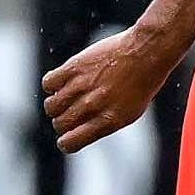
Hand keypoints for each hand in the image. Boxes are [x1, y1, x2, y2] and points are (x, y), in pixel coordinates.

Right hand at [43, 24, 184, 152]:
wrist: (146, 52)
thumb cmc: (140, 84)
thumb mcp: (129, 113)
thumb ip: (103, 124)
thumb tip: (78, 130)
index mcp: (107, 121)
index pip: (70, 142)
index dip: (65, 142)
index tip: (67, 136)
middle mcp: (93, 106)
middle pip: (59, 123)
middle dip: (62, 122)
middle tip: (71, 113)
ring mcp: (82, 86)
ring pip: (51, 105)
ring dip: (56, 104)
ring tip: (68, 96)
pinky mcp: (75, 67)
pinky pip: (48, 83)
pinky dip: (52, 85)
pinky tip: (64, 82)